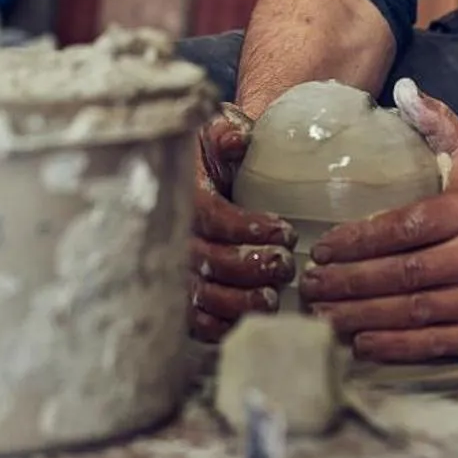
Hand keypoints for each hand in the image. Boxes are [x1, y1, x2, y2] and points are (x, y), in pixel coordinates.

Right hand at [187, 103, 295, 340]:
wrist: (191, 168)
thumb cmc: (210, 154)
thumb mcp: (216, 132)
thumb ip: (226, 133)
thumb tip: (237, 139)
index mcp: (184, 195)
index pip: (213, 217)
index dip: (248, 229)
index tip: (284, 232)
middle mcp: (173, 234)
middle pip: (207, 261)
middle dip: (250, 268)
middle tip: (285, 266)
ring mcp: (173, 266)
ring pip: (200, 294)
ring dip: (237, 301)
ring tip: (272, 298)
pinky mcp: (178, 293)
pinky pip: (190, 318)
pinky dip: (215, 325)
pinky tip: (243, 320)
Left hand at [297, 79, 457, 361]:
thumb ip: (436, 121)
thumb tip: (404, 89)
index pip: (402, 227)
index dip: (357, 240)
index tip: (322, 248)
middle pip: (401, 274)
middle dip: (348, 282)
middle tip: (311, 284)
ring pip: (411, 311)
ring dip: (360, 316)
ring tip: (322, 314)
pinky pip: (432, 343)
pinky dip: (393, 346)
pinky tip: (360, 342)